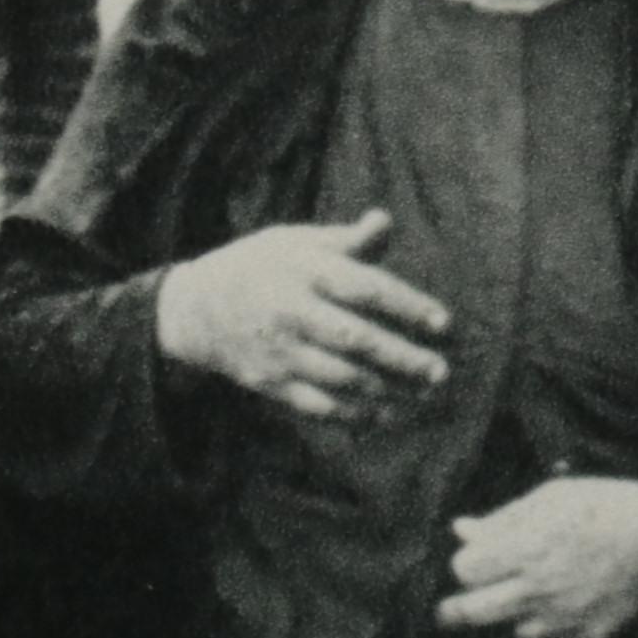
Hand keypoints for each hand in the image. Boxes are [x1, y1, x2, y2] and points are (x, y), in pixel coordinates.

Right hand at [157, 211, 453, 423]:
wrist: (194, 309)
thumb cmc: (259, 266)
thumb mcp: (295, 241)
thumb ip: (345, 240)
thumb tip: (385, 221)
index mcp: (303, 269)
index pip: (364, 287)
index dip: (406, 305)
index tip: (443, 323)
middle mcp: (291, 310)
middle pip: (355, 339)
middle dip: (401, 358)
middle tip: (440, 371)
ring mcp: (279, 350)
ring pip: (339, 377)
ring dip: (385, 390)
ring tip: (421, 394)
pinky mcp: (270, 382)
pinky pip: (315, 404)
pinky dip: (351, 414)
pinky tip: (382, 415)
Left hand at [436, 470, 637, 637]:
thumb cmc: (607, 507)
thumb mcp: (554, 497)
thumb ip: (504, 519)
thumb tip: (461, 530)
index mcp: (528, 548)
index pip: (465, 571)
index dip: (466, 564)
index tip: (476, 559)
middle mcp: (541, 589)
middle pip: (472, 613)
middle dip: (456, 608)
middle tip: (451, 608)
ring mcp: (564, 618)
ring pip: (509, 632)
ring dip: (508, 617)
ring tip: (524, 596)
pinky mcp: (586, 637)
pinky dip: (542, 629)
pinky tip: (555, 606)